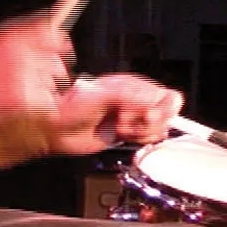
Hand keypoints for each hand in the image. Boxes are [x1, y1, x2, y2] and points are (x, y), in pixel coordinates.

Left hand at [58, 74, 182, 153]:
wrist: (58, 130)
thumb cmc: (73, 108)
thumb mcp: (103, 96)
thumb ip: (130, 97)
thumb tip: (151, 105)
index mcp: (134, 86)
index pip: (168, 96)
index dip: (163, 109)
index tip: (147, 115)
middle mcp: (137, 100)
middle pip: (167, 114)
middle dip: (150, 123)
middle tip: (127, 122)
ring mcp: (134, 118)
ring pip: (159, 129)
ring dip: (141, 133)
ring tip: (120, 128)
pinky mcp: (129, 134)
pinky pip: (149, 140)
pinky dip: (139, 141)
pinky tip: (122, 136)